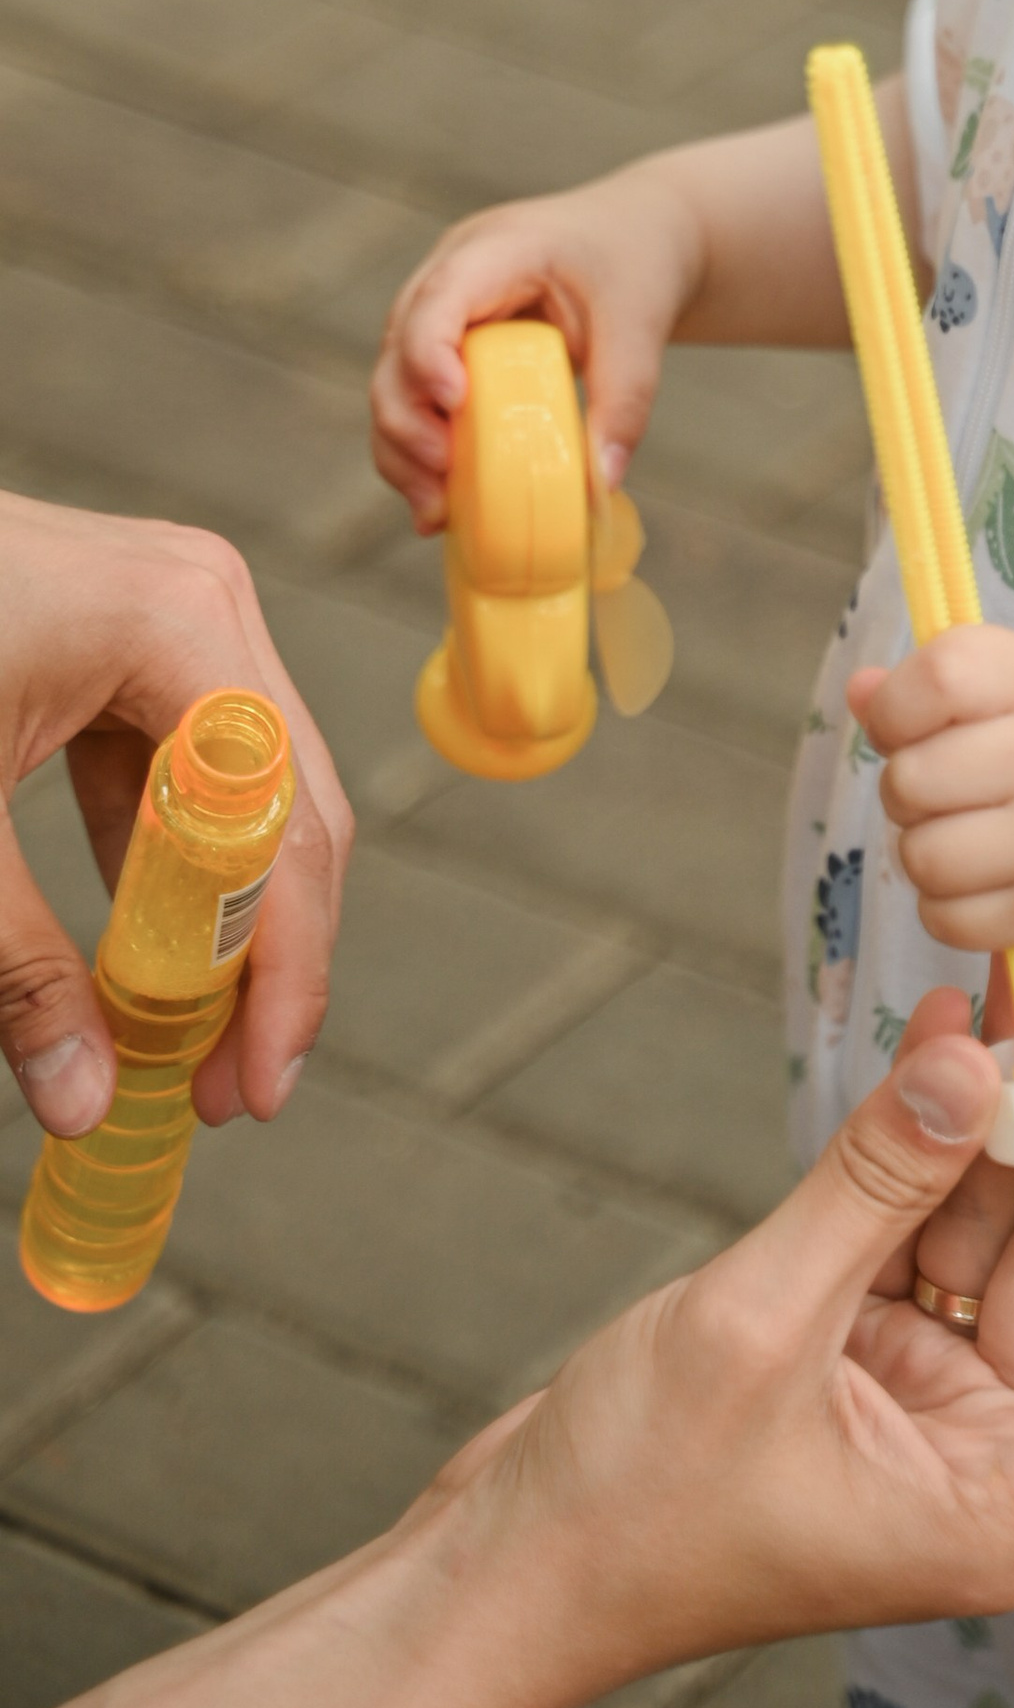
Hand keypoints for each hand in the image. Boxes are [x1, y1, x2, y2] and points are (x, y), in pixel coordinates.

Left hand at [0, 492, 354, 1137]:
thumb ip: (16, 962)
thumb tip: (83, 1104)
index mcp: (183, 623)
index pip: (286, 818)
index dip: (286, 967)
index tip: (254, 1090)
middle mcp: (209, 604)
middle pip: (292, 806)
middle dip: (269, 960)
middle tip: (231, 1091)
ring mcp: (180, 611)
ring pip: (248, 791)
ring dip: (222, 918)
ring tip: (190, 1044)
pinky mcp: (138, 634)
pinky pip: (184, 766)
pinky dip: (167, 864)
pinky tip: (143, 956)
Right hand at [370, 170, 701, 530]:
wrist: (637, 235)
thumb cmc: (637, 264)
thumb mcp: (642, 323)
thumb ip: (626, 398)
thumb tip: (601, 483)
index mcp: (498, 248)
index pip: (438, 297)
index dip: (430, 354)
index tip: (456, 406)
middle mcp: (451, 274)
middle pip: (397, 351)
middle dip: (408, 424)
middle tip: (445, 485)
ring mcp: (439, 309)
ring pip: (392, 382)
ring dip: (403, 450)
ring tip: (436, 513)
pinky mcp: (446, 344)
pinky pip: (415, 398)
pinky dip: (419, 449)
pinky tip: (440, 502)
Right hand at [439, 972, 1013, 1683]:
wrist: (501, 1566)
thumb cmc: (624, 1506)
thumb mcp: (758, 1327)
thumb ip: (878, 1184)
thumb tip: (974, 1060)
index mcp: (1002, 1501)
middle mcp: (986, 1453)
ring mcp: (927, 1398)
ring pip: (1004, 1230)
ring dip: (1007, 1108)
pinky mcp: (864, 1350)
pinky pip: (926, 1226)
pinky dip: (933, 1137)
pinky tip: (941, 1037)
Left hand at [852, 631, 1013, 961]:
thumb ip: (951, 677)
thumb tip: (859, 694)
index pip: (937, 678)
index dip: (898, 707)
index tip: (910, 724)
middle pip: (910, 779)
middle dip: (908, 788)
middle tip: (948, 789)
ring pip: (920, 857)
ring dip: (925, 851)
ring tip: (966, 835)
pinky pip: (945, 920)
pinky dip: (948, 907)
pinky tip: (984, 880)